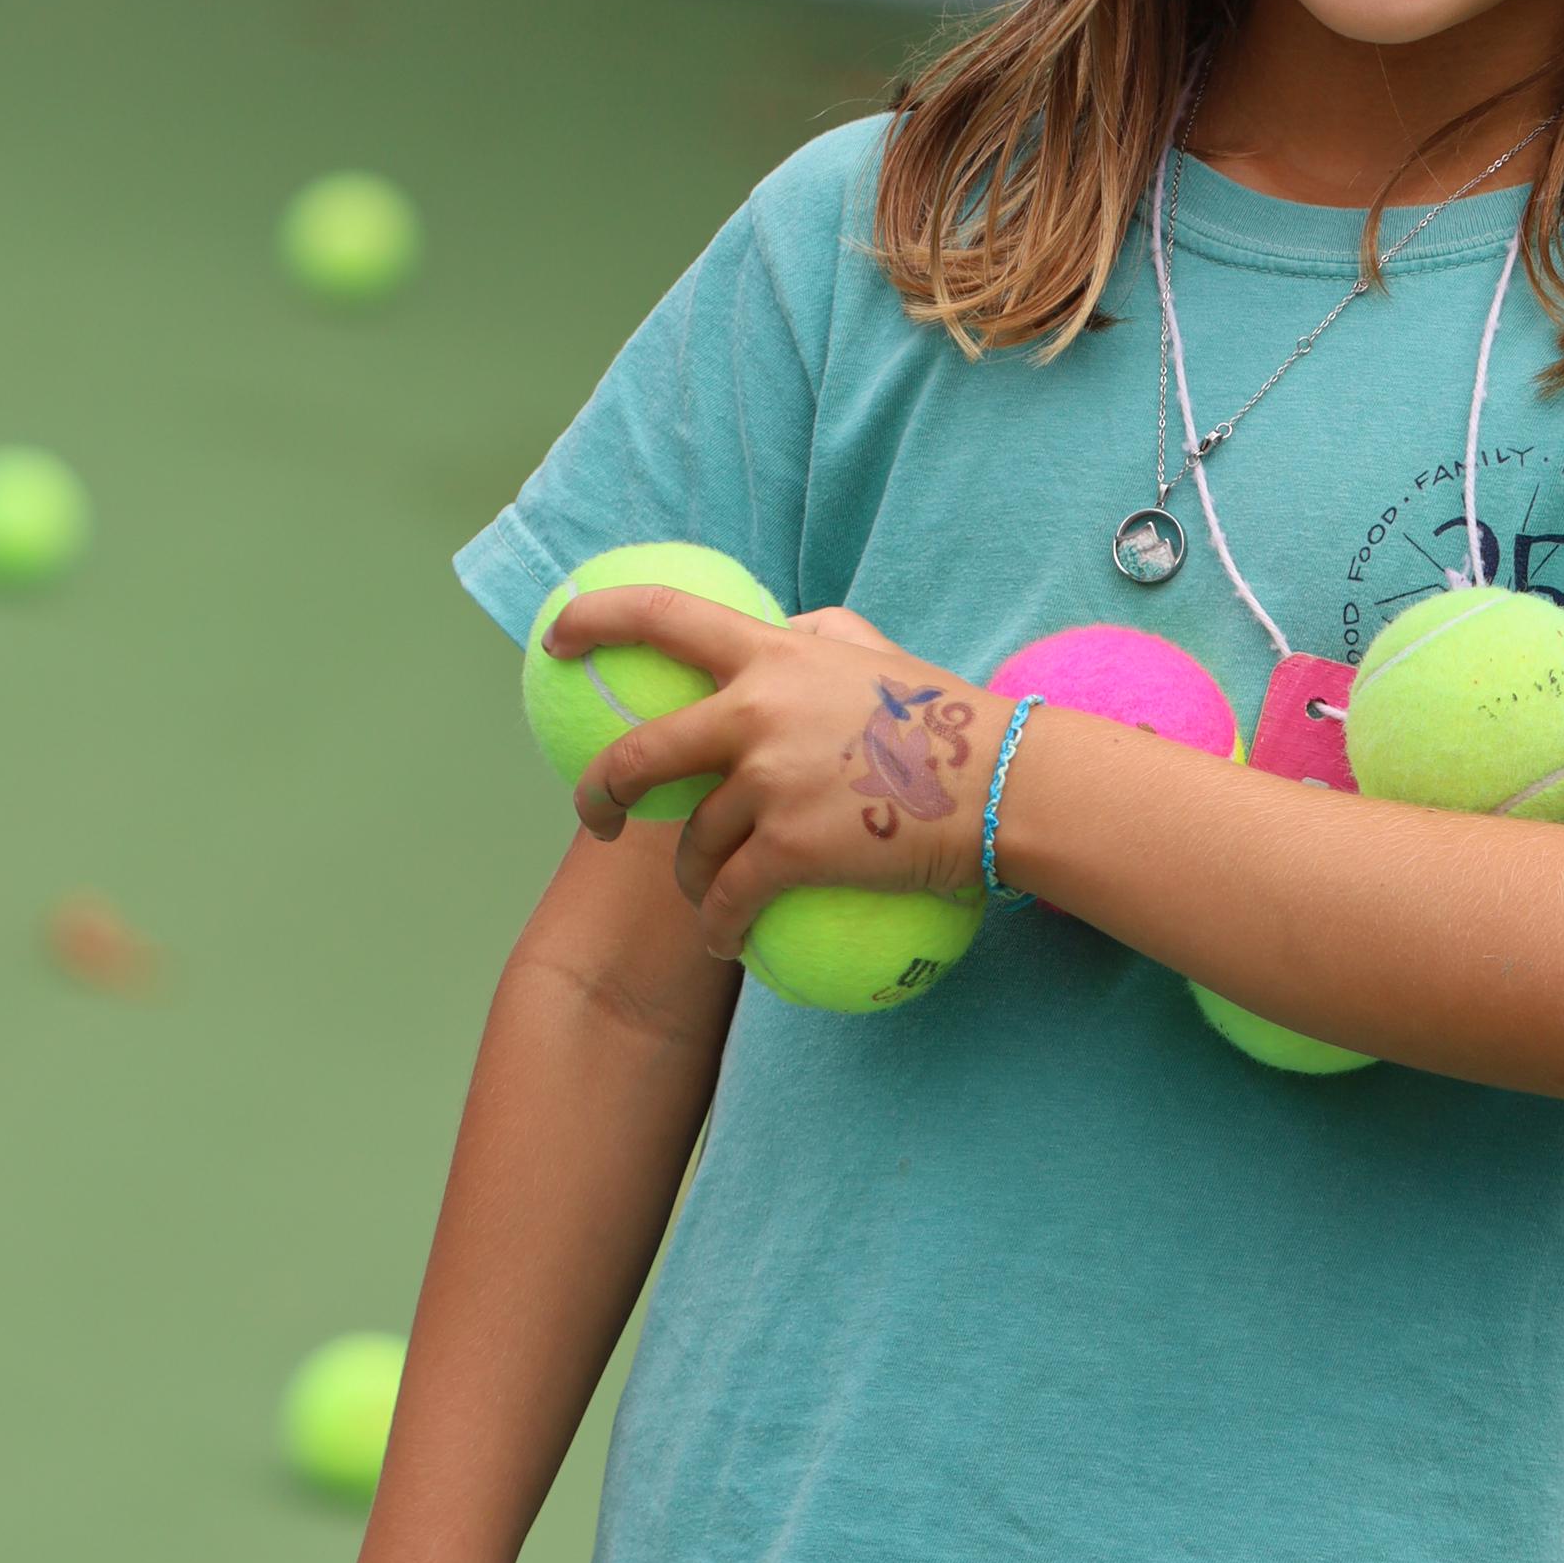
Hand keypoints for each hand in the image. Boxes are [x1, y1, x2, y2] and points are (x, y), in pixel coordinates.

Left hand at [547, 586, 997, 955]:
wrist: (1003, 785)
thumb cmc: (953, 722)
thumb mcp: (882, 654)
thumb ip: (822, 637)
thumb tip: (787, 631)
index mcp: (772, 656)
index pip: (663, 617)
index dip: (596, 618)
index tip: (560, 635)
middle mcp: (754, 714)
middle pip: (642, 757)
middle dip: (600, 792)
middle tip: (595, 817)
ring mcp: (768, 784)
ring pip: (692, 843)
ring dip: (689, 878)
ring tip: (707, 897)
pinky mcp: (788, 850)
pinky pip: (729, 899)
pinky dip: (720, 928)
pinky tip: (728, 945)